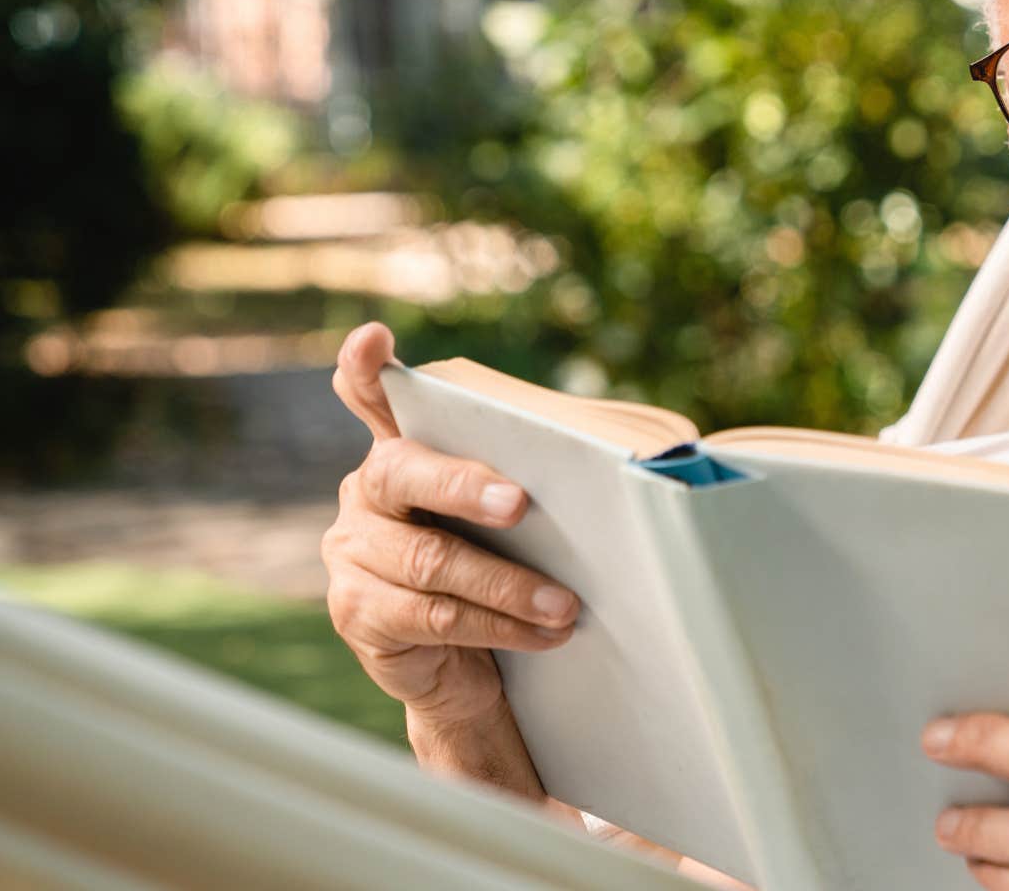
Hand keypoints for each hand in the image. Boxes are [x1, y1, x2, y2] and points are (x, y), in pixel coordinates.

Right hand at [322, 322, 581, 729]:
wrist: (475, 670)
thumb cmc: (509, 569)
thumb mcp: (524, 517)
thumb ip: (543, 471)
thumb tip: (656, 447)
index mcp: (403, 450)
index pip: (372, 398)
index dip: (366, 370)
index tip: (376, 339)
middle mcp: (364, 493)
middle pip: (401, 471)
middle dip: (463, 484)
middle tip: (520, 504)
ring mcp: (353, 553)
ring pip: (431, 560)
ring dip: (508, 584)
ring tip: (567, 604)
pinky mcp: (358, 613)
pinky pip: (433, 617)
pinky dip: (499, 624)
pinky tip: (545, 633)